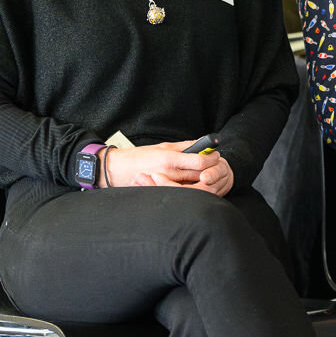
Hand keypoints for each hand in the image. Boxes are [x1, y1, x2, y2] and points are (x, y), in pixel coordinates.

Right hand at [103, 141, 233, 196]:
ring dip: (203, 180)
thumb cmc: (140, 156)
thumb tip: (202, 143)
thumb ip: (184, 146)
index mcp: (170, 160)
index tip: (216, 155)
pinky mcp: (163, 193)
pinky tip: (195, 184)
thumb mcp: (163, 146)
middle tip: (216, 165)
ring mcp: (166, 185)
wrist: (118, 170)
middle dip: (211, 170)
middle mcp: (169, 174)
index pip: (199, 162)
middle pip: (200, 176)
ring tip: (208, 174)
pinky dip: (191, 189)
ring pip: (193, 186)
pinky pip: (183, 193)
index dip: (211, 159)